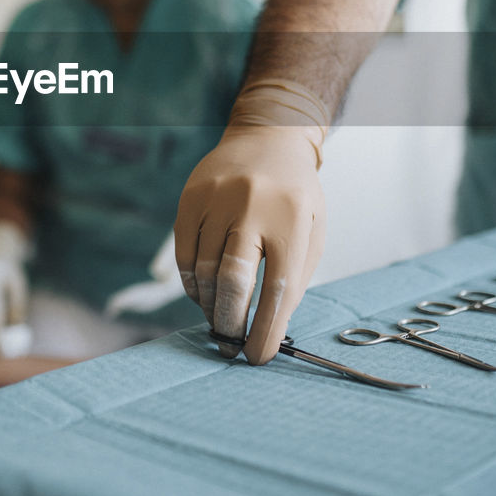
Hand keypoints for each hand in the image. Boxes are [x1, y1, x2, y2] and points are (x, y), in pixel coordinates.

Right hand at [174, 80, 328, 364]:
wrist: (268, 138)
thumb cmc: (295, 196)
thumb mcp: (311, 231)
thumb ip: (294, 278)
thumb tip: (268, 330)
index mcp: (293, 218)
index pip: (279, 288)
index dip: (266, 330)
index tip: (258, 357)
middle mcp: (253, 205)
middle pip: (233, 280)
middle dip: (231, 321)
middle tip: (231, 341)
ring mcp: (217, 198)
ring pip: (204, 270)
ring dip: (210, 305)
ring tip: (220, 318)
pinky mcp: (190, 197)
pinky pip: (184, 254)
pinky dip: (192, 283)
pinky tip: (204, 292)